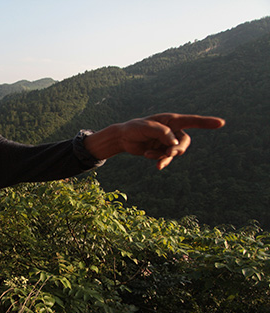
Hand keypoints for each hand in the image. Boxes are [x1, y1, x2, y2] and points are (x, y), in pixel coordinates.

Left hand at [88, 113, 224, 169]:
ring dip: (165, 156)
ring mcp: (168, 142)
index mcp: (171, 120)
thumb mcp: (146, 127)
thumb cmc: (134, 128)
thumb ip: (162, 133)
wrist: (123, 138)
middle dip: (177, 150)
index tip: (221, 123)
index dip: (206, 122)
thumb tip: (175, 144)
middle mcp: (172, 131)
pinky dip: (158, 159)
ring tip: (152, 157)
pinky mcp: (162, 151)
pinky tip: (147, 155)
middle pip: (184, 142)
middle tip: (169, 154)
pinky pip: (165, 158)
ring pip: (175, 153)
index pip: (191, 121)